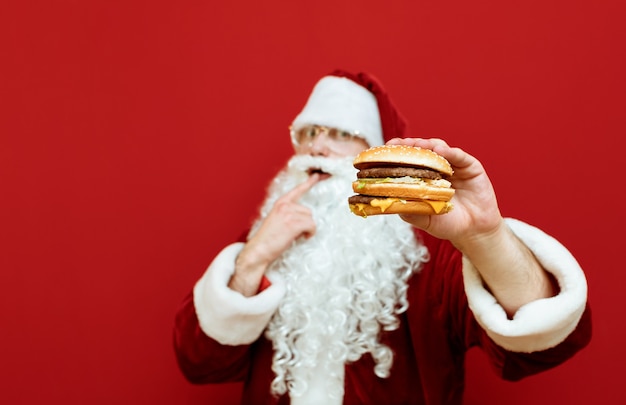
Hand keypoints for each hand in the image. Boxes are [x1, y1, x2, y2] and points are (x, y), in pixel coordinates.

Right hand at [229, 173, 320, 295]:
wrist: (259, 250)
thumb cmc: (268, 238)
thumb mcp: (277, 219)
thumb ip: (288, 213)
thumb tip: (304, 217)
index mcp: (280, 203)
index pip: (297, 190)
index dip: (309, 183)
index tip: (317, 175)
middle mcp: (285, 205)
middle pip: (308, 211)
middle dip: (305, 223)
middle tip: (293, 232)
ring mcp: (289, 213)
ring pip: (310, 219)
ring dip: (306, 229)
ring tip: (294, 236)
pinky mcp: (293, 223)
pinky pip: (311, 226)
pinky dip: (309, 234)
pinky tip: (301, 238)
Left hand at [386, 137, 502, 244]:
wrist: (474, 231)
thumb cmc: (447, 224)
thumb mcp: (425, 219)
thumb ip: (410, 211)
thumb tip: (390, 203)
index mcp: (424, 178)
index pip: (408, 161)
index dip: (397, 154)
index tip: (384, 149)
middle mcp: (437, 168)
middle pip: (422, 150)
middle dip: (410, 145)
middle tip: (398, 144)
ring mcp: (454, 166)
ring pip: (439, 148)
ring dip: (428, 145)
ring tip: (419, 145)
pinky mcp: (471, 167)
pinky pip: (460, 156)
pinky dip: (450, 151)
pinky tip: (441, 150)